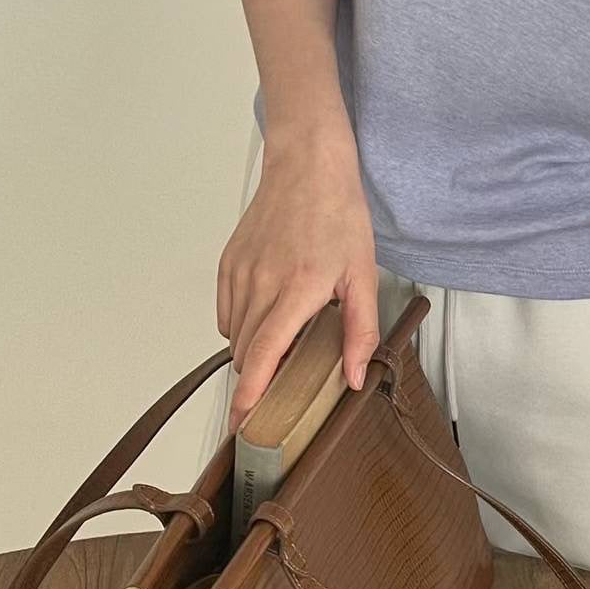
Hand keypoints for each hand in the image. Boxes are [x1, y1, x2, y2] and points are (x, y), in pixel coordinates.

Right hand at [216, 129, 380, 432]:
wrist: (308, 165)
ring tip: (281, 347)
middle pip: (246, 352)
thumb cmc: (339, 214)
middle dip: (256, 380)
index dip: (250, 396)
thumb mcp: (363, 274)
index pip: (262, 356)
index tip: (243, 424)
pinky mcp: (228, 262)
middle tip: (274, 397)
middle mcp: (261, 283)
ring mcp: (239, 272)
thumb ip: (359, 330)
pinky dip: (241, 325)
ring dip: (252, 351)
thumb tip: (354, 377)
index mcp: (296, 290)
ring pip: (235, 334)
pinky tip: (267, 318)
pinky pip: (227, 311)